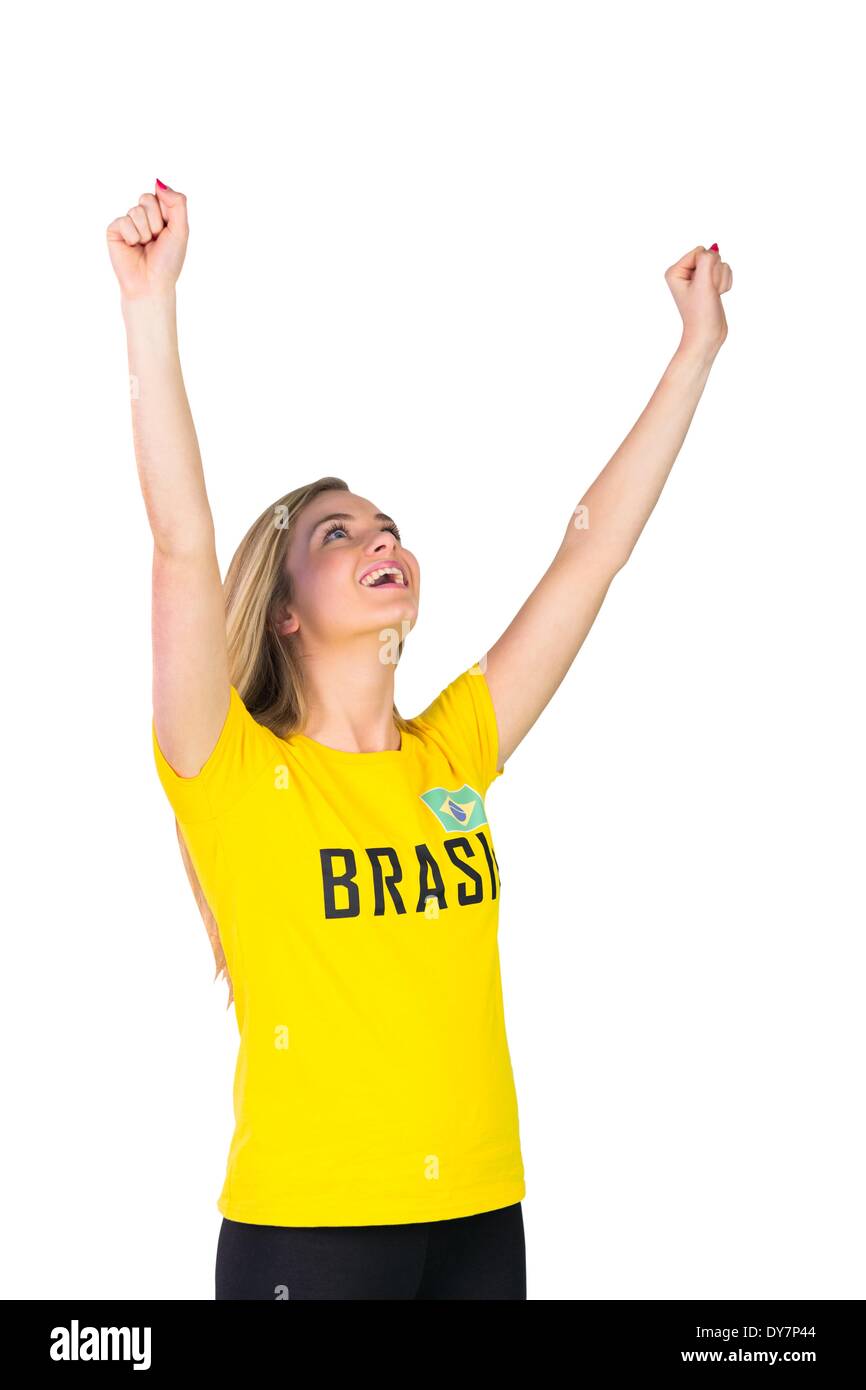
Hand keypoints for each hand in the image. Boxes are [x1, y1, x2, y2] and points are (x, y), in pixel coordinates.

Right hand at [106, 181, 188, 301]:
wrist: (151, 284)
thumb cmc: (167, 261)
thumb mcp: (181, 230)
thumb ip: (177, 203)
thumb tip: (158, 182)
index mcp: (160, 215)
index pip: (161, 195)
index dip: (166, 213)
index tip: (168, 231)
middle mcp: (143, 216)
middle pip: (147, 198)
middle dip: (155, 222)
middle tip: (155, 240)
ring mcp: (128, 222)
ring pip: (136, 211)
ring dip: (145, 232)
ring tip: (145, 246)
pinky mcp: (114, 229)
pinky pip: (124, 221)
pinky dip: (132, 236)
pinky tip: (132, 247)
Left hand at [665, 244, 732, 356]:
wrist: (707, 335)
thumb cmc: (701, 313)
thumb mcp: (703, 283)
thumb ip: (707, 260)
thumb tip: (713, 249)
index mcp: (675, 271)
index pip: (700, 251)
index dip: (707, 267)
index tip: (702, 286)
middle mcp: (685, 272)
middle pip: (711, 257)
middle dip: (714, 275)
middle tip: (708, 292)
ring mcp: (698, 278)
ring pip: (720, 264)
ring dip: (721, 280)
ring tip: (712, 296)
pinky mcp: (709, 283)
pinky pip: (724, 272)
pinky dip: (725, 284)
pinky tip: (717, 296)